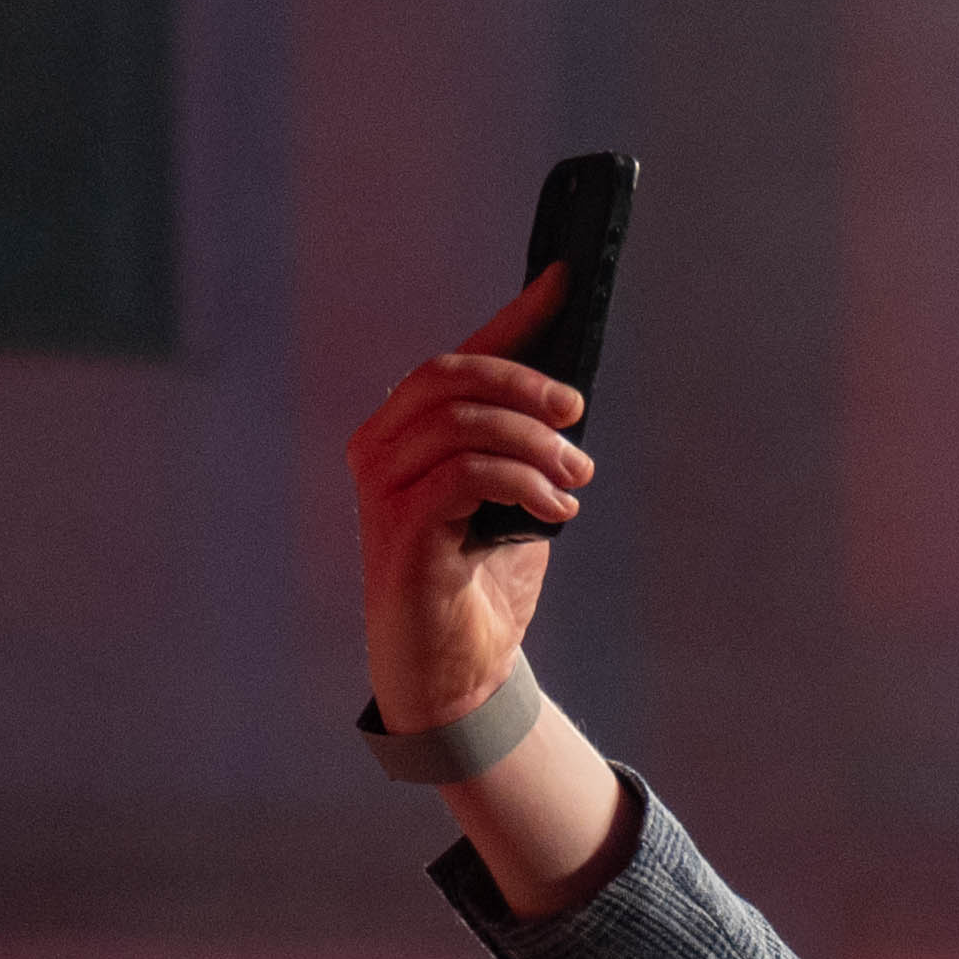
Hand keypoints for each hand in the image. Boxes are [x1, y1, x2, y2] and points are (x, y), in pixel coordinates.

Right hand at [344, 265, 590, 733]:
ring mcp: (383, 490)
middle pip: (451, 375)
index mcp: (404, 433)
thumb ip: (526, 448)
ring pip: (463, 423)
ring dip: (535, 443)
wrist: (460, 677)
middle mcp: (380, 450)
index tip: (565, 282)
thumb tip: (572, 396)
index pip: (458, 359)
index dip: (512, 318)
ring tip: (576, 478)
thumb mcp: (516, 501)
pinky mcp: (401, 531)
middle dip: (525, 382)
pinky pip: (465, 475)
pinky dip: (522, 481)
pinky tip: (557, 507)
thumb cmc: (481, 586)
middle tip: (577, 413)